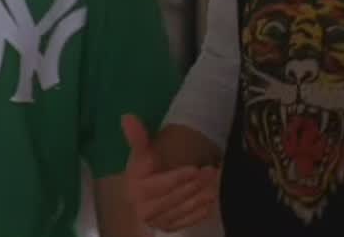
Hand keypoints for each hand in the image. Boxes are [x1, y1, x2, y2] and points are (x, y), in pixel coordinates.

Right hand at [121, 114, 219, 232]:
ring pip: (184, 209)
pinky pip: (188, 221)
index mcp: (135, 189)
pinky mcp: (169, 228)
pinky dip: (201, 210)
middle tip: (213, 171)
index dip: (178, 177)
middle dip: (195, 184)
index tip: (195, 168)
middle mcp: (144, 209)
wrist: (143, 190)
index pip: (160, 184)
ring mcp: (158, 221)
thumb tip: (127, 117)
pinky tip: (212, 199)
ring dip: (202, 196)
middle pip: (175, 198)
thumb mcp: (143, 152)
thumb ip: (137, 137)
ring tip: (216, 182)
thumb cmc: (145, 168)